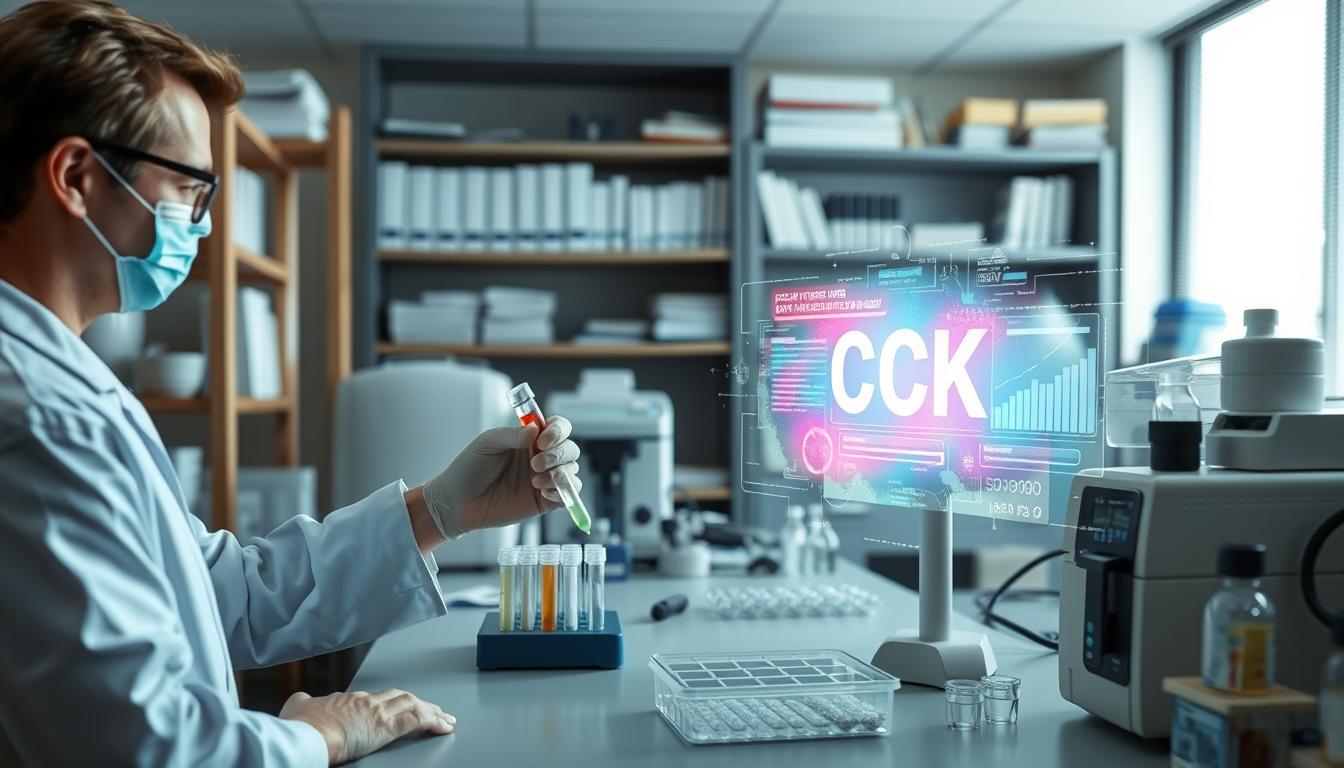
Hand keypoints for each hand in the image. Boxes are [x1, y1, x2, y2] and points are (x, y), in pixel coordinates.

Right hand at [279, 689, 453, 764]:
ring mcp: (378, 712)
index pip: (375, 697)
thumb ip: (303, 702)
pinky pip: (417, 720)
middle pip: (399, 696)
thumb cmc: (300, 726)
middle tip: (432, 708)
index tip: (396, 707)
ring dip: (431, 710)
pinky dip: (434, 721)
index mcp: (347, 699)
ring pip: (412, 704)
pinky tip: (444, 726)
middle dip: (417, 702)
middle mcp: (366, 701)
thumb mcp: (297, 707)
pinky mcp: (386, 727)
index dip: (390, 701)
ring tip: (445, 718)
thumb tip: (301, 699)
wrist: (306, 733)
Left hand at [420, 416, 580, 538]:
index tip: (542, 440)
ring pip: (572, 470)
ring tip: (535, 481)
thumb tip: (536, 429)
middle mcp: (542, 457)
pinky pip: (567, 495)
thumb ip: (512, 434)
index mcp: (530, 439)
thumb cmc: (470, 468)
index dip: (558, 431)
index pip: (558, 428)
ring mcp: (545, 479)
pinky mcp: (544, 501)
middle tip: (535, 464)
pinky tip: (543, 492)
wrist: (458, 501)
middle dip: (558, 454)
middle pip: (570, 449)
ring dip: (560, 473)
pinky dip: (563, 492)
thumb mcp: (488, 443)